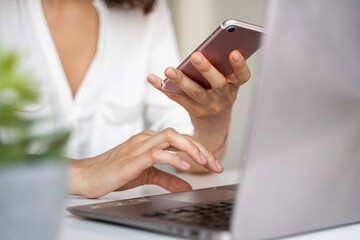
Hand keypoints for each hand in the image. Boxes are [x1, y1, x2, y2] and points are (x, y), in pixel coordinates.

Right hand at [69, 128, 221, 197]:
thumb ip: (168, 178)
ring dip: (190, 148)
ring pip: (170, 137)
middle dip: (201, 149)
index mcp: (150, 140)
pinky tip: (184, 167)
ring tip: (203, 162)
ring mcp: (139, 145)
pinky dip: (172, 158)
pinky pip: (156, 153)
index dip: (200, 150)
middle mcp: (146, 138)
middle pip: (180, 135)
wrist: (87, 176)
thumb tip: (187, 185)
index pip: (181, 139)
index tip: (214, 164)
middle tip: (215, 165)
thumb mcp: (148, 175)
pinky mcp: (132, 158)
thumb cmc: (115, 172)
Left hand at [147, 50, 250, 140]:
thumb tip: (200, 51)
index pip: (242, 76)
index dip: (240, 65)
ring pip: (195, 92)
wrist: (214, 125)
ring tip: (169, 70)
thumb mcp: (226, 83)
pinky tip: (152, 78)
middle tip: (195, 56)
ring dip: (181, 80)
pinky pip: (177, 98)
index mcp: (234, 86)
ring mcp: (209, 106)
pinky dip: (164, 87)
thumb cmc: (219, 95)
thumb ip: (219, 69)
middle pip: (217, 84)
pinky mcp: (193, 111)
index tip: (234, 52)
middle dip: (207, 69)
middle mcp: (223, 97)